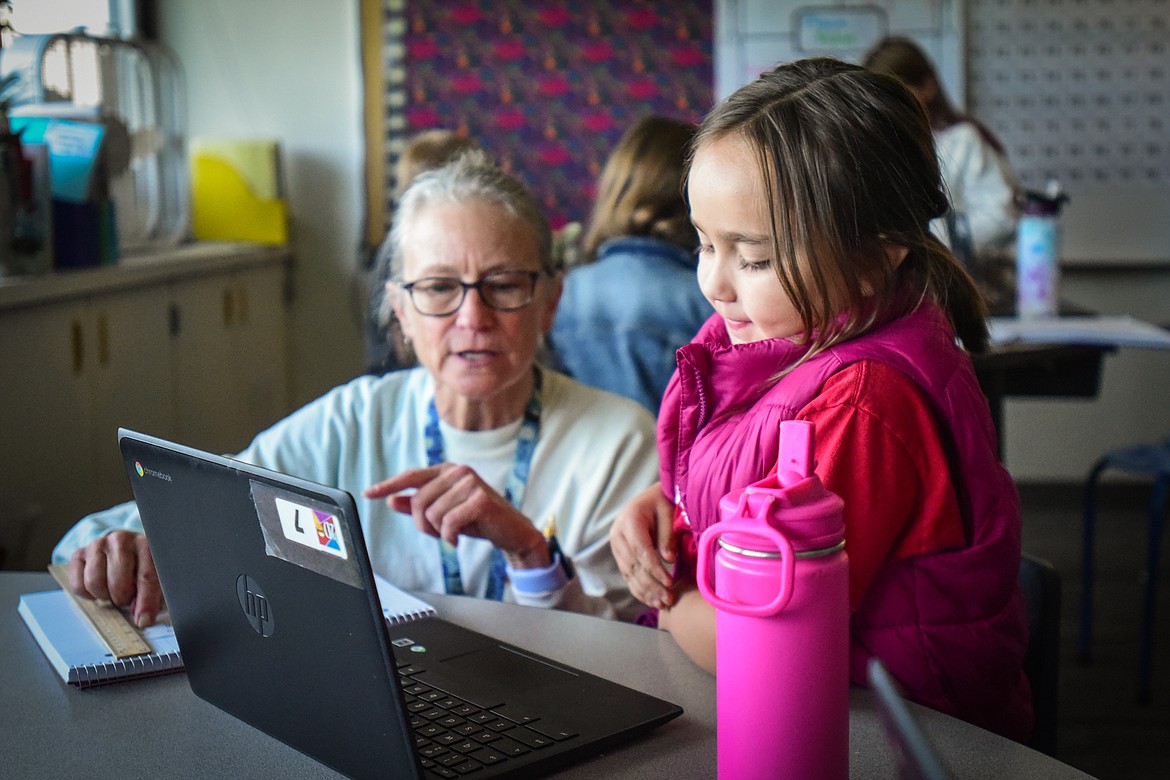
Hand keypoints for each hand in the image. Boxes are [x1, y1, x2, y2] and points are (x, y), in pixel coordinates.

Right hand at [68, 531, 161, 627]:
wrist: (122, 546)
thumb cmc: (140, 564)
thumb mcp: (155, 575)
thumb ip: (152, 594)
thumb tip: (143, 617)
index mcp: (146, 545)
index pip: (146, 577)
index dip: (146, 602)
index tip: (144, 620)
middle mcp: (121, 541)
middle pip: (117, 582)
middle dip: (122, 598)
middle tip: (126, 598)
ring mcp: (98, 545)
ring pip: (94, 583)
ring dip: (105, 595)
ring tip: (113, 590)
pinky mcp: (79, 553)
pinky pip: (78, 585)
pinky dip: (88, 594)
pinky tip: (100, 587)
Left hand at [364, 464, 548, 568]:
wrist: (512, 531)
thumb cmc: (479, 519)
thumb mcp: (445, 512)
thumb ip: (419, 504)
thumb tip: (392, 500)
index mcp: (448, 471)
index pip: (412, 476)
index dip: (388, 485)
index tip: (369, 493)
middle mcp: (458, 471)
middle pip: (418, 500)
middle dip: (423, 524)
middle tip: (438, 533)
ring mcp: (470, 483)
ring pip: (432, 513)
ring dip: (438, 532)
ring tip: (453, 533)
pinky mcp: (480, 499)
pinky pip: (448, 522)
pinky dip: (449, 537)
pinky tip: (457, 540)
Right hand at [611, 482, 676, 608]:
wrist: (648, 499)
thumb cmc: (660, 502)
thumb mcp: (667, 512)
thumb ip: (667, 535)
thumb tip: (669, 560)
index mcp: (628, 521)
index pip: (640, 550)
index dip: (655, 568)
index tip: (670, 582)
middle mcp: (617, 536)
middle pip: (634, 565)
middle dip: (652, 585)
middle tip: (669, 598)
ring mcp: (616, 547)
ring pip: (629, 574)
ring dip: (646, 591)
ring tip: (663, 603)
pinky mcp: (620, 556)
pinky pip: (628, 575)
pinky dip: (639, 590)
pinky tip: (651, 601)